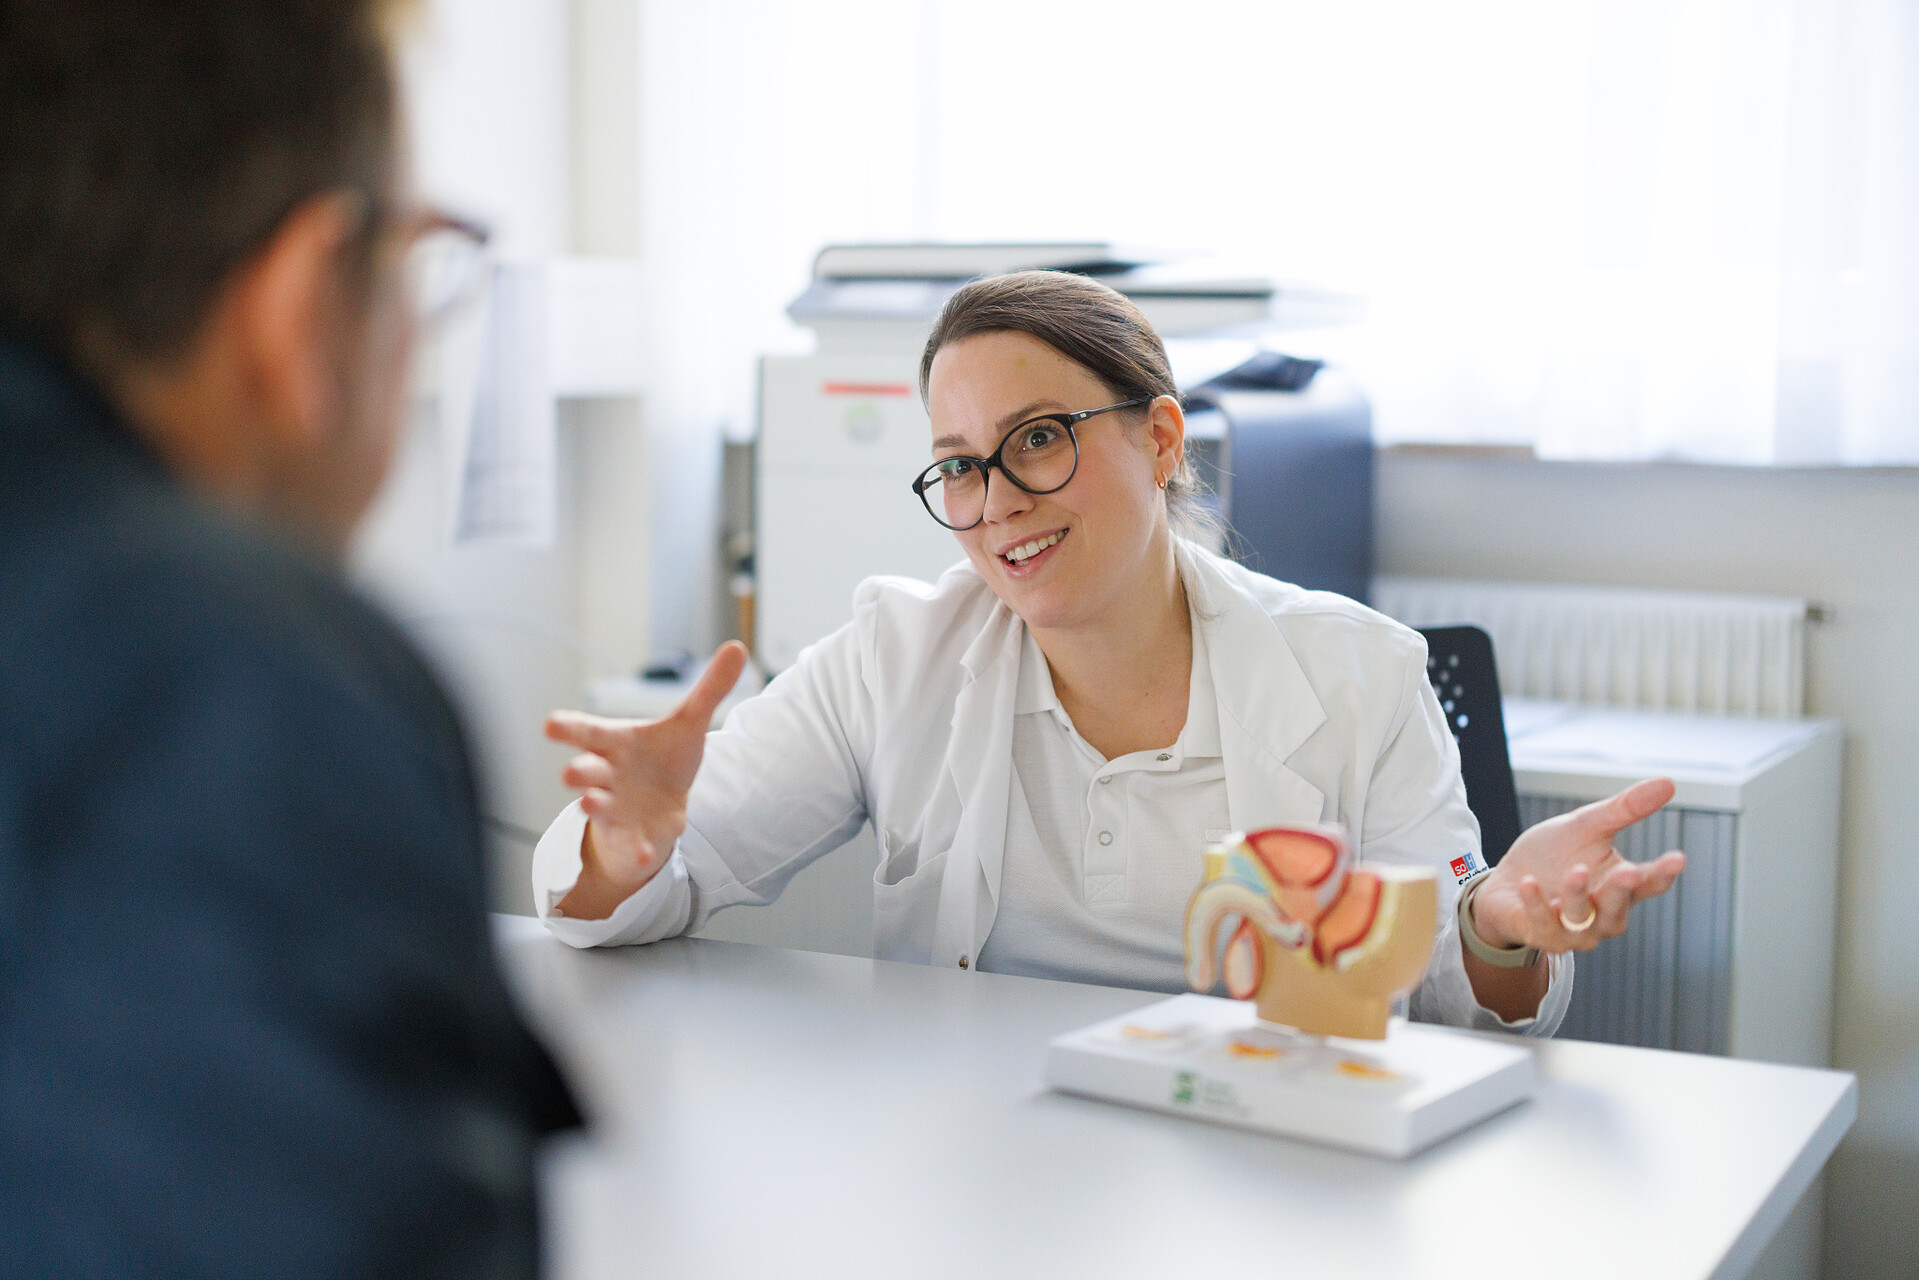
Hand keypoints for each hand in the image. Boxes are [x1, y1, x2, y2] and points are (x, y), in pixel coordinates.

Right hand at [543, 642, 748, 919]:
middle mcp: (607, 775)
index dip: (568, 728)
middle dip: (577, 771)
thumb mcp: (688, 724)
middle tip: (571, 771)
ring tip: (589, 803)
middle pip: (584, 770)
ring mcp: (615, 807)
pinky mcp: (632, 836)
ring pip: (597, 807)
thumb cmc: (663, 759)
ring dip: (592, 805)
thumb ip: (709, 689)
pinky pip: (630, 844)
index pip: (586, 731)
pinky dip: (636, 850)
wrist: (660, 808)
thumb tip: (737, 646)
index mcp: (615, 742)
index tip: (550, 725)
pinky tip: (645, 856)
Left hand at [1470, 777, 1686, 954]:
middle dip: (1622, 890)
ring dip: (1578, 895)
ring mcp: (1574, 930)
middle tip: (1628, 872)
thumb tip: (1668, 782)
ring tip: (1575, 871)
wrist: (1506, 883)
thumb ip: (1625, 810)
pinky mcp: (1542, 935)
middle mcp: (1603, 914)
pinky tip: (1529, 883)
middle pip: (1618, 906)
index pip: (1649, 883)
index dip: (1663, 873)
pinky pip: (1543, 924)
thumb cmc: (1553, 856)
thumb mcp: (1587, 826)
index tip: (1677, 858)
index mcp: (1620, 887)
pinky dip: (1537, 904)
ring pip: (1582, 919)